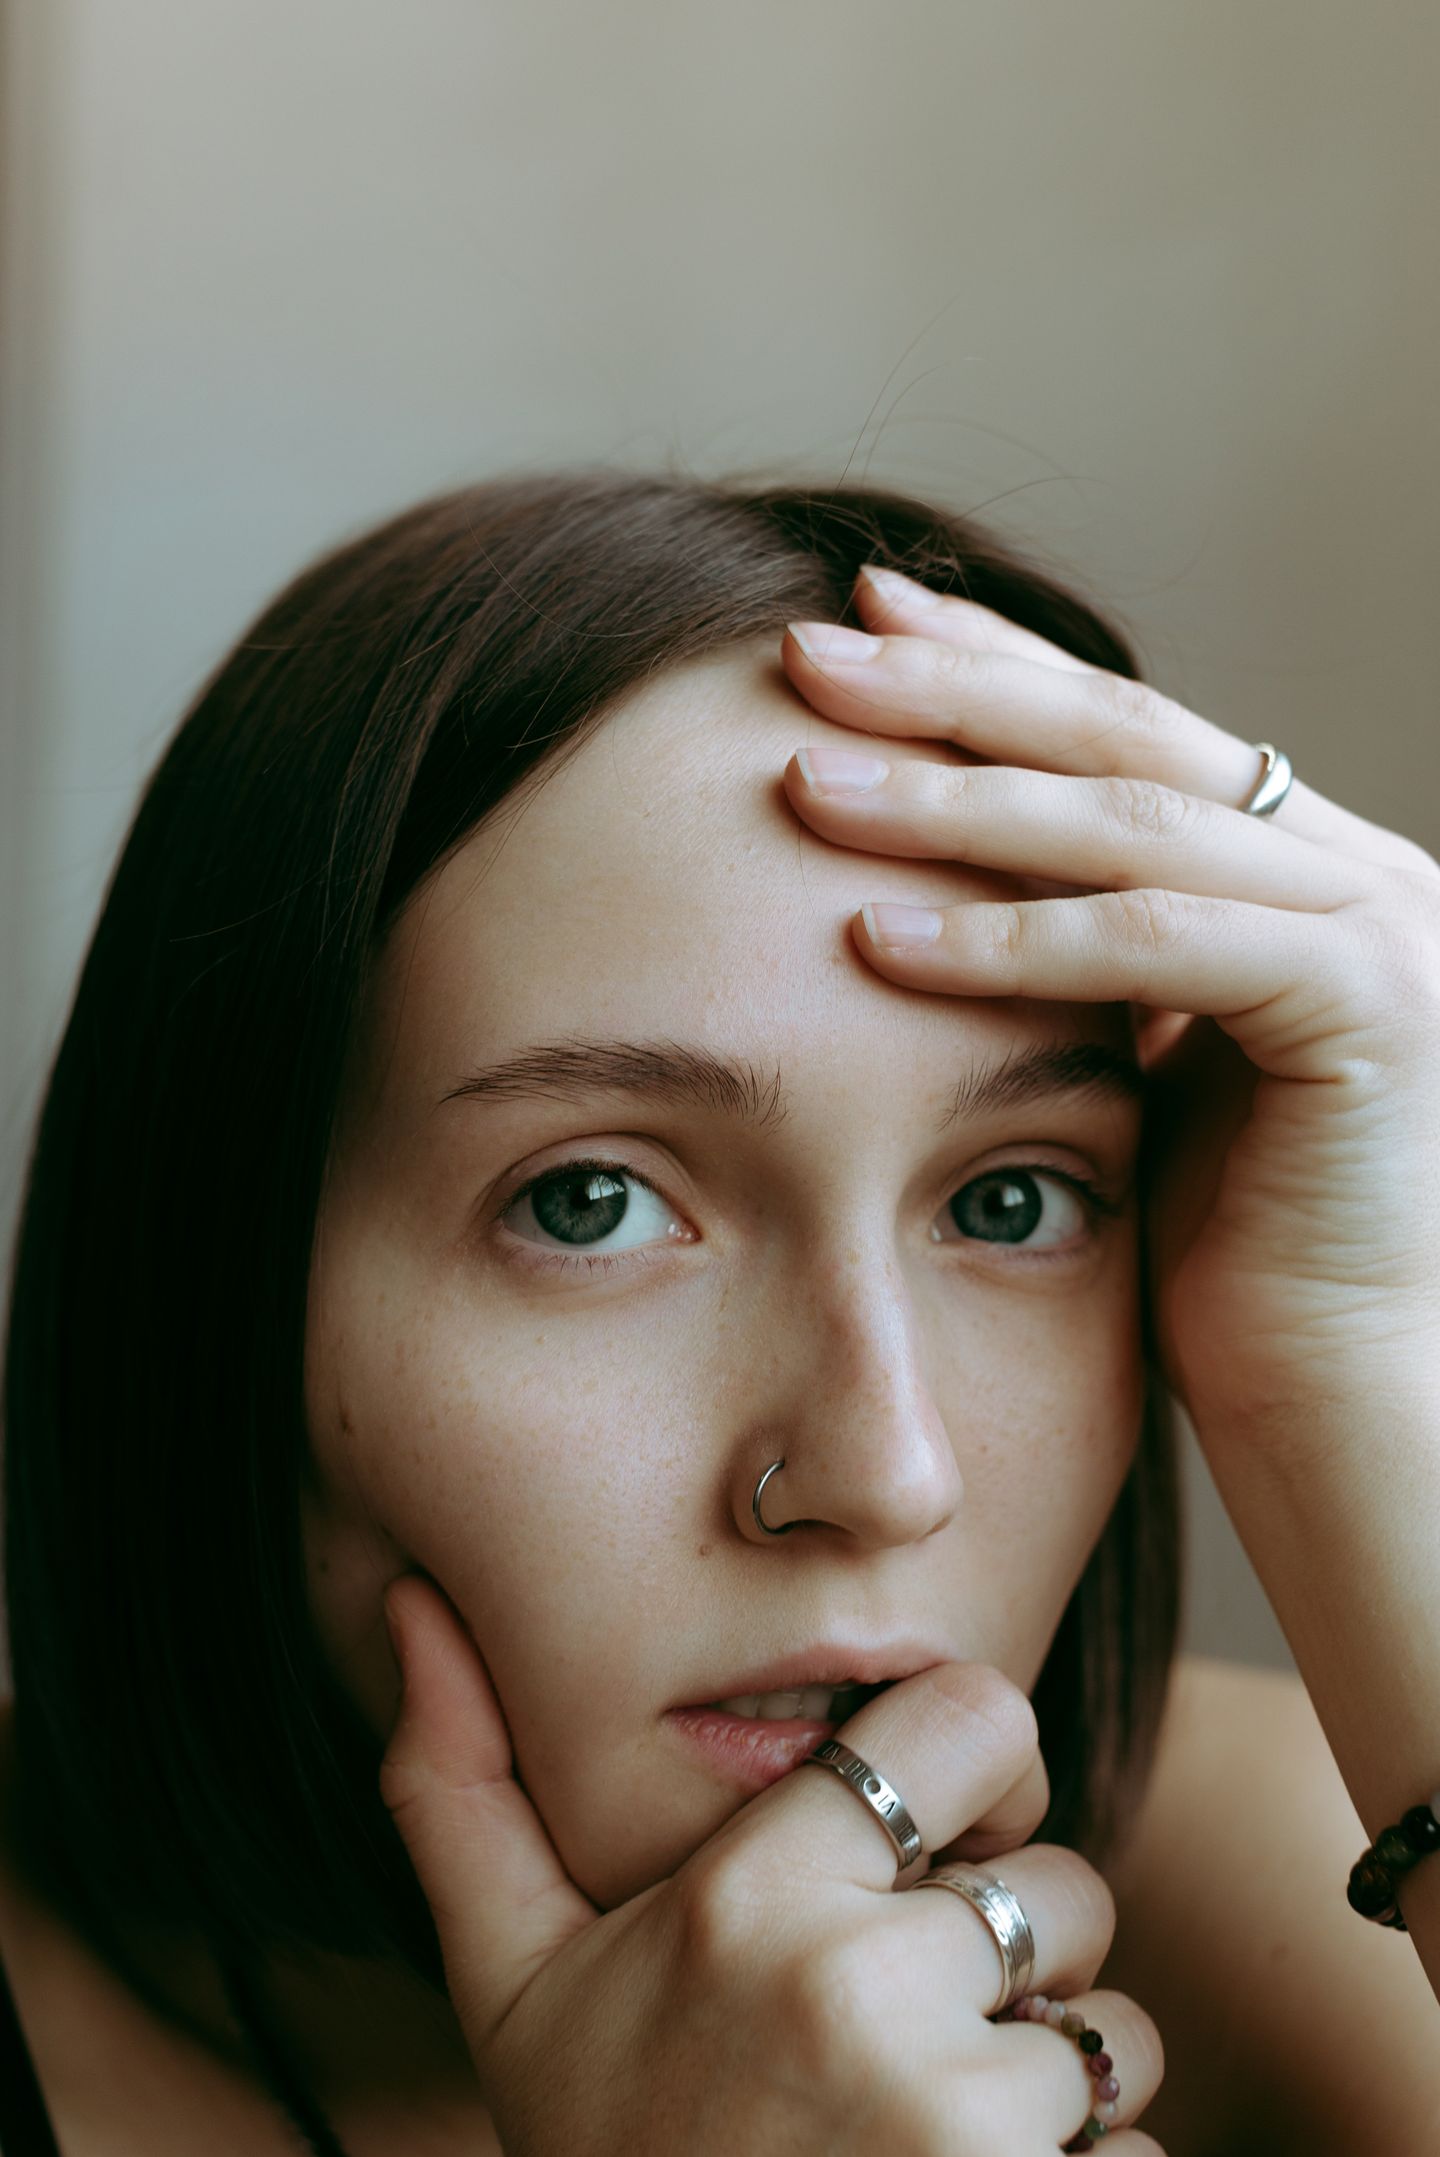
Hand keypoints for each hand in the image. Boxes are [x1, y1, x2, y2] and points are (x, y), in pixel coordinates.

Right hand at [379, 1571, 1164, 2154]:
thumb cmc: (608, 2154)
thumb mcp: (514, 1983)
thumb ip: (462, 1790)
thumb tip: (406, 1603)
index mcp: (751, 1896)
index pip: (977, 1715)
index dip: (974, 1768)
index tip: (926, 1844)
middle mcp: (860, 1990)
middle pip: (1061, 1885)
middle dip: (1008, 1954)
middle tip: (908, 2027)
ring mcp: (959, 2120)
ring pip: (1111, 2029)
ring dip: (1050, 2081)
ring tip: (927, 2129)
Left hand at [778, 568, 1439, 1449]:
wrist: (1334, 1393)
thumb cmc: (1216, 1246)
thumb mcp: (1136, 1054)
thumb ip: (1084, 952)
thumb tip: (944, 879)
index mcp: (1292, 863)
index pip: (1120, 728)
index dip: (990, 664)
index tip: (861, 619)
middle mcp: (1350, 864)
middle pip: (1121, 736)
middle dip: (953, 691)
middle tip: (804, 650)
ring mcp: (1377, 921)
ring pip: (1129, 827)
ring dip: (951, 804)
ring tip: (804, 787)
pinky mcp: (1370, 1002)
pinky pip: (1159, 944)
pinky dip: (1014, 941)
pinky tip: (882, 941)